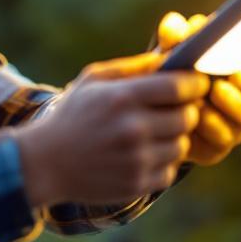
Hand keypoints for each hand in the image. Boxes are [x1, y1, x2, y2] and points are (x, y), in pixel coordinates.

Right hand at [13, 52, 204, 206]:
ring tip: (153, 134)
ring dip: (173, 138)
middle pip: (188, 117)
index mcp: (122, 98)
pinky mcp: (136, 184)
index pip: (179, 87)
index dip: (194, 84)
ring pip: (181, 145)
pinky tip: (143, 155)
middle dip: (184, 111)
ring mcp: (136, 159)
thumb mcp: (93, 81)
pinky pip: (170, 171)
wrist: (45, 162)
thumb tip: (169, 57)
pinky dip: (161, 163)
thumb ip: (132, 67)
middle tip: (173, 110)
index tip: (195, 84)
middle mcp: (132, 129)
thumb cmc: (73, 115)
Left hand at [153, 11, 240, 165]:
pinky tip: (198, 114)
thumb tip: (177, 26)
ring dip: (232, 103)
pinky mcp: (218, 147)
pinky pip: (222, 139)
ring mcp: (235, 126)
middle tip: (236, 74)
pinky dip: (211, 124)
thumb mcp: (170, 52)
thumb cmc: (172, 74)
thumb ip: (174, 36)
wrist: (154, 113)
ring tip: (215, 91)